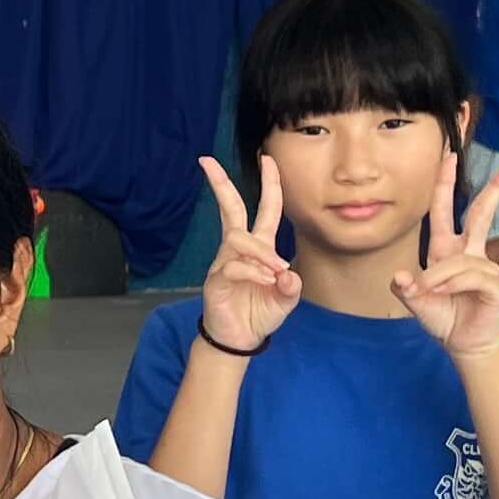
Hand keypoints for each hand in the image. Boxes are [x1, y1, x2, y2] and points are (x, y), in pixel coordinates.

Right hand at [192, 153, 302, 354]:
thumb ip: (292, 287)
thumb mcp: (286, 300)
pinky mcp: (216, 279)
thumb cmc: (260, 314)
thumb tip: (286, 274)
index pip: (265, 209)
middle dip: (221, 183)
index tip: (267, 159)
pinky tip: (263, 281)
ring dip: (260, 251)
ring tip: (274, 271)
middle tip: (207, 161)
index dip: (269, 185)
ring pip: (238, 238)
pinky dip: (252, 270)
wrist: (240, 339)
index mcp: (259, 248)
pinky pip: (232, 265)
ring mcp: (224, 262)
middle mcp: (239, 249)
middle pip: (231, 208)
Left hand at [393, 159, 498, 360]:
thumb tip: (400, 277)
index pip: (445, 209)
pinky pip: (471, 277)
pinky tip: (445, 294)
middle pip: (483, 212)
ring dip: (441, 276)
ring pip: (462, 259)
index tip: (450, 155)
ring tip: (431, 292)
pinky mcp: (495, 285)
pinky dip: (454, 284)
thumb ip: (406, 289)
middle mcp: (468, 252)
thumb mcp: (416, 302)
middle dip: (497, 187)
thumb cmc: (444, 317)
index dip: (446, 182)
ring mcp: (485, 267)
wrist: (465, 343)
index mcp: (446, 249)